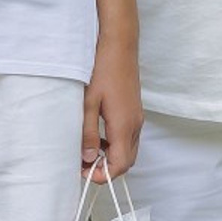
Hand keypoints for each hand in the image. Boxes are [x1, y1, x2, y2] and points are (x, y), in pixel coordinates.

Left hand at [81, 36, 142, 181]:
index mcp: (124, 125)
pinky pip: (129, 137)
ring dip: (111, 157)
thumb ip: (88, 132)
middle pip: (127, 161)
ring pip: (129, 150)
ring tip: (89, 151)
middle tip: (84, 165)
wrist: (119, 45)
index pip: (120, 165)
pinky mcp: (135, 110)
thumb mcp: (88, 102)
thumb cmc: (102, 69)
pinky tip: (100, 135)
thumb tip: (88, 158)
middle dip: (107, 170)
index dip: (103, 175)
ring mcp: (137, 117)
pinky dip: (116, 144)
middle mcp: (135, 124)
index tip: (84, 173)